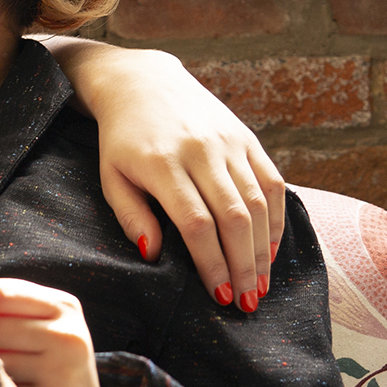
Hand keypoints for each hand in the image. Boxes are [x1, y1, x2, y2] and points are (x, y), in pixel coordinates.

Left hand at [47, 39, 283, 310]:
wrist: (144, 83)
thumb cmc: (122, 140)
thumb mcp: (111, 178)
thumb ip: (131, 217)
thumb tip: (154, 255)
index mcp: (163, 163)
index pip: (196, 223)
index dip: (211, 263)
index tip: (219, 296)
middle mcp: (202, 151)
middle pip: (234, 217)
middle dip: (243, 266)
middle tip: (247, 303)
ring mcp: (229, 142)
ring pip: (258, 203)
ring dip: (263, 250)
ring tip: (260, 286)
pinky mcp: (247, 138)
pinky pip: (271, 183)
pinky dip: (275, 220)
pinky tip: (269, 250)